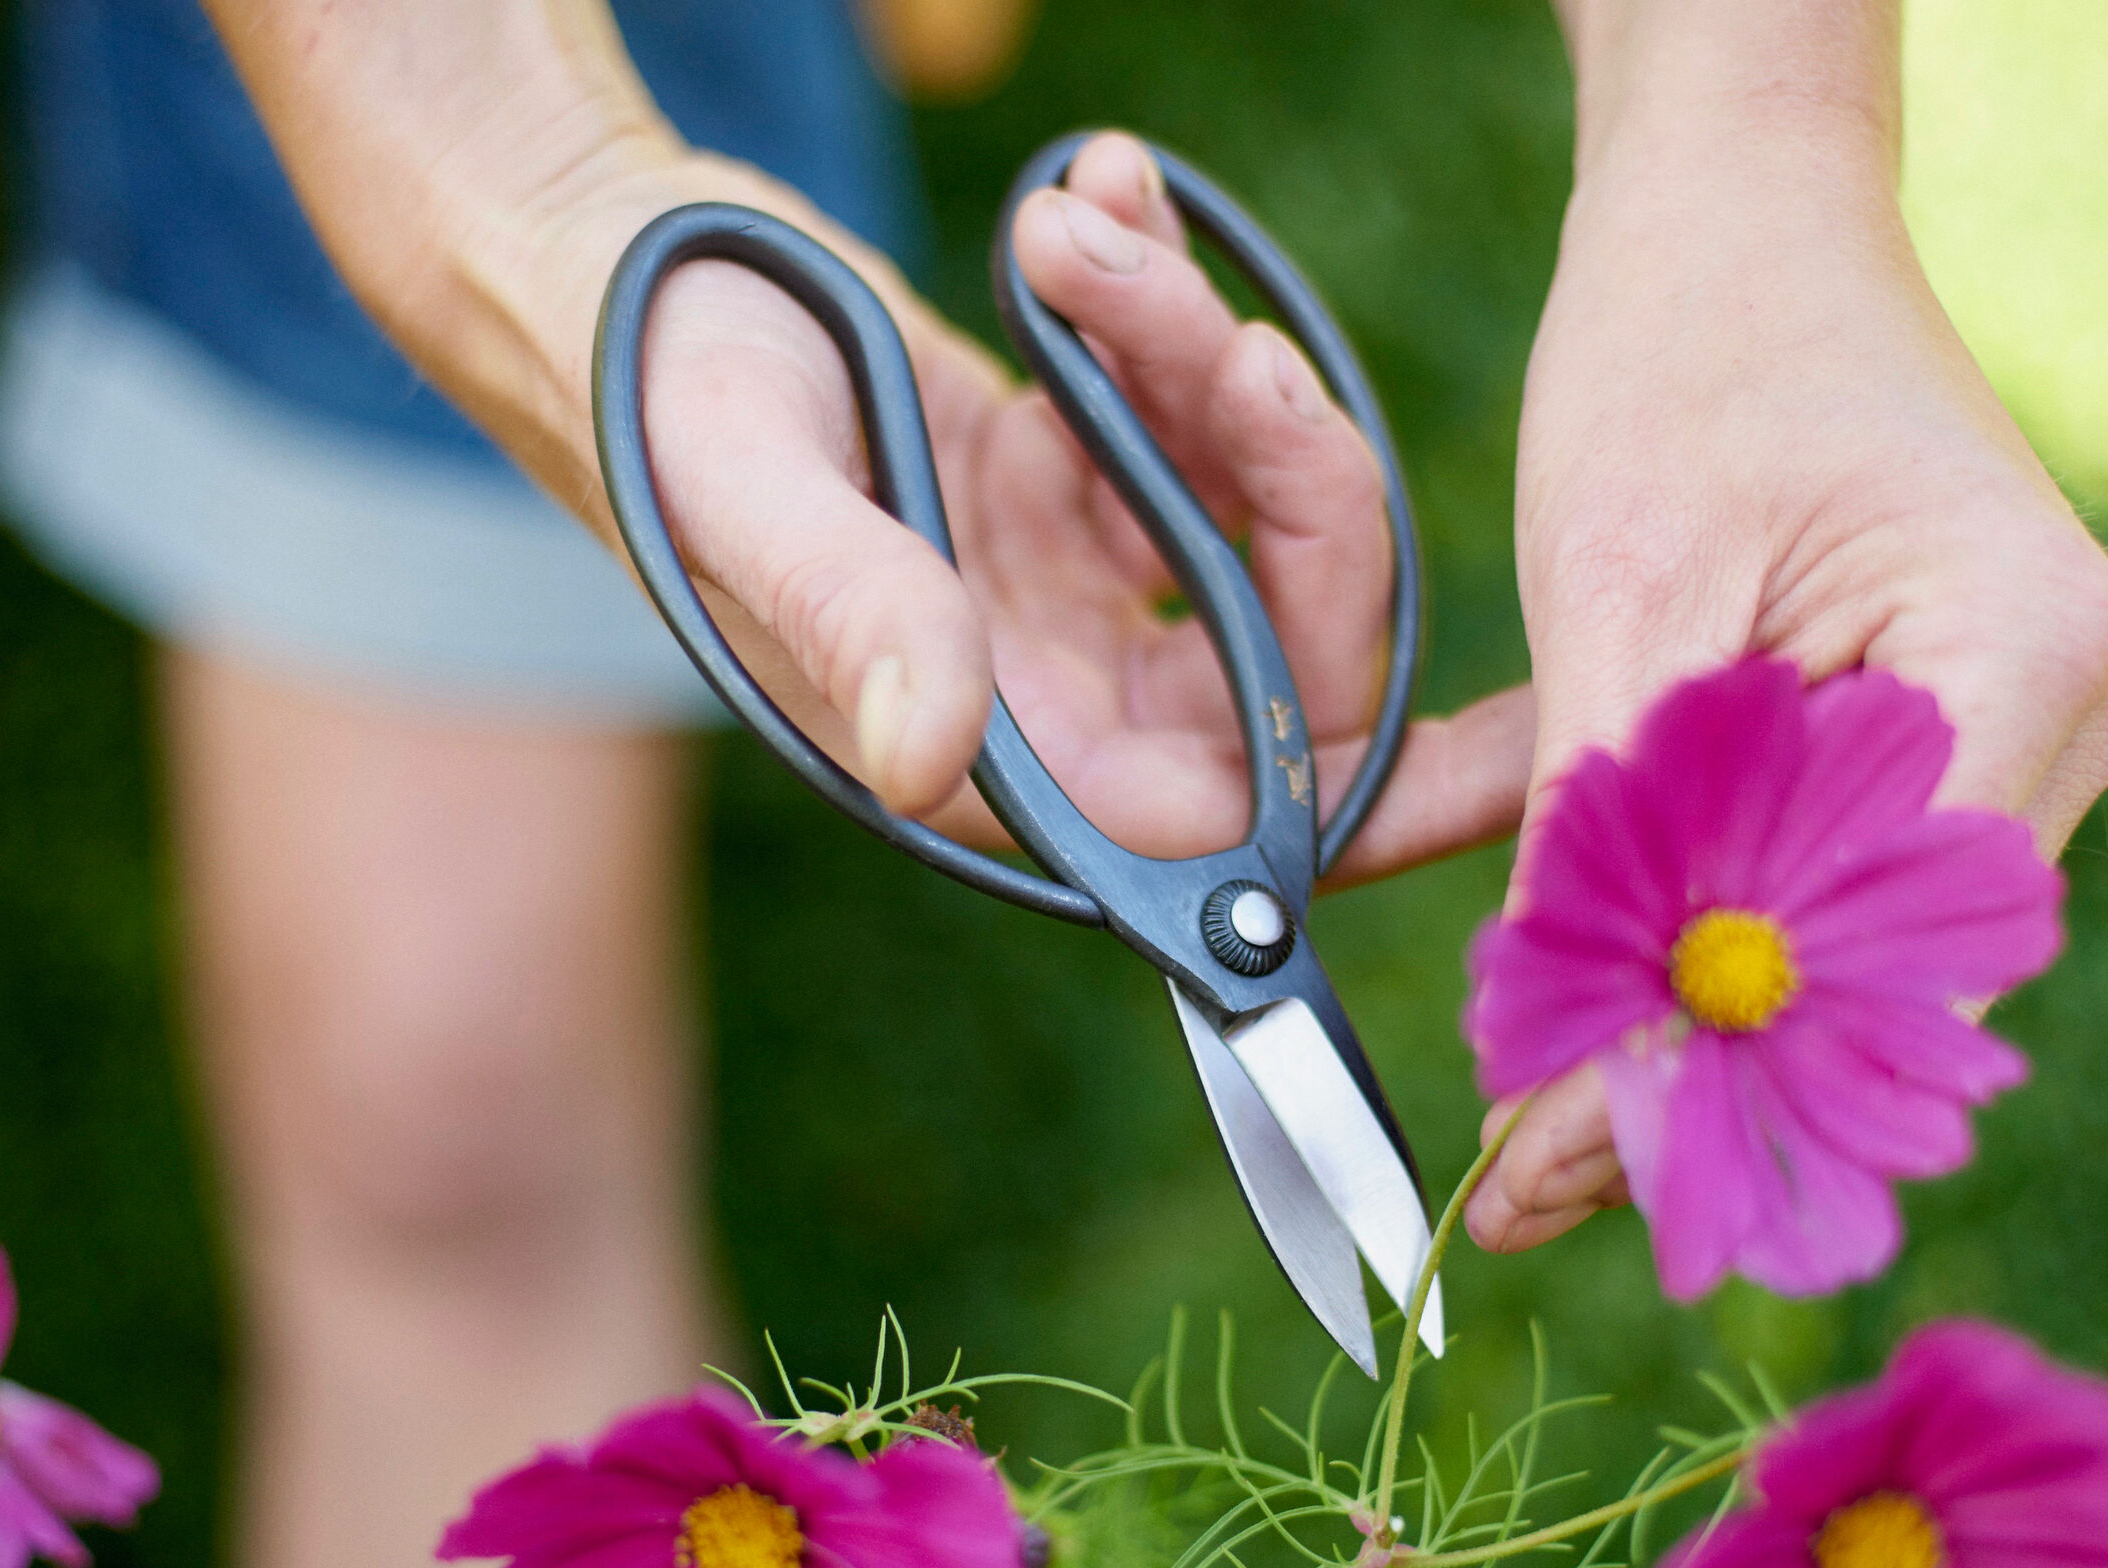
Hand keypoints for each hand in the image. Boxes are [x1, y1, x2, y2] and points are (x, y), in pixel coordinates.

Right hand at [201, 0, 1533, 879]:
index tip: (1524, 746)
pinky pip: (1175, 424)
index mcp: (984, 753)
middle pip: (1279, 652)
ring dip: (1194, 358)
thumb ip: (852, 613)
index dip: (1383, 804)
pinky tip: (1095, 197)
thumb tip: (935, 757)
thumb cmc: (638, 379)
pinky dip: (1159, 309)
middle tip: (1219, 344)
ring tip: (1085, 224)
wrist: (583, 259)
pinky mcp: (1051, 490)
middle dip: (1287, 483)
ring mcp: (1054, 593)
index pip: (1231, 829)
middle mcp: (1039, 697)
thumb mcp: (741, 486)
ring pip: (1240, 513)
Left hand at [1465, 41, 2107, 1252]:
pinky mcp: (1954, 736)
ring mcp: (2030, 729)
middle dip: (1695, 1088)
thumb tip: (1558, 1076)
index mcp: (2025, 656)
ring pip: (1851, 954)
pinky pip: (1830, 888)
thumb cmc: (1677, 352)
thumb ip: (1601, 838)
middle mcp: (2070, 710)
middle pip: (1880, 980)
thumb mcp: (1609, 601)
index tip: (1551, 1172)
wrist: (1737, 218)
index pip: (1875, 946)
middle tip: (1521, 1200)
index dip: (1709, 1073)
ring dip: (1690, 1035)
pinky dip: (1704, 951)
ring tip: (1532, 1157)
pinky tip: (1586, 1033)